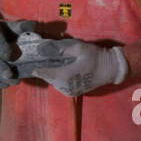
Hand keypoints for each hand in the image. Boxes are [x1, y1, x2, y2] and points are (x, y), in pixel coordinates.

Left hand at [13, 34, 127, 96]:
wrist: (111, 69)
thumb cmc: (95, 56)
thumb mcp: (77, 47)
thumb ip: (58, 48)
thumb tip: (40, 47)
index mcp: (63, 76)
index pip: (41, 72)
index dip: (34, 64)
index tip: (28, 57)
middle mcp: (63, 87)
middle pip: (46, 76)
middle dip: (44, 66)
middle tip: (44, 55)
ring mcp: (68, 91)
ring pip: (52, 80)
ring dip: (52, 72)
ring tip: (56, 60)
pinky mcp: (72, 92)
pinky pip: (59, 84)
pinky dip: (58, 76)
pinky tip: (63, 67)